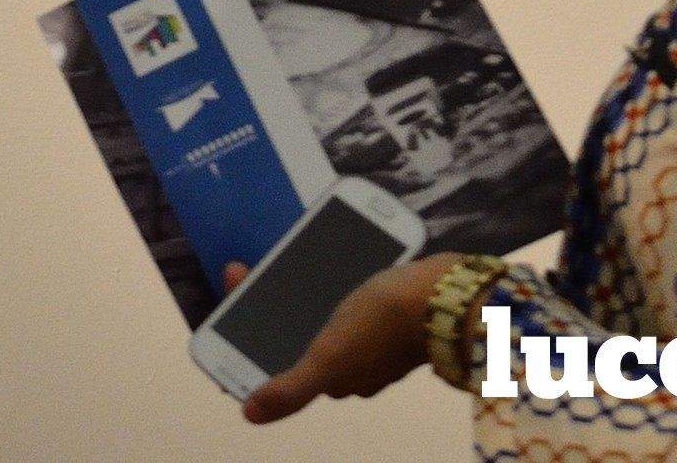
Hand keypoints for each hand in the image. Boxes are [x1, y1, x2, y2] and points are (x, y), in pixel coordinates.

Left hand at [218, 253, 452, 425]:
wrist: (447, 294)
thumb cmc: (382, 324)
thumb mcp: (330, 357)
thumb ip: (293, 389)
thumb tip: (249, 414)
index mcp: (335, 379)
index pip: (278, 370)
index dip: (245, 343)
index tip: (228, 306)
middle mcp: (353, 366)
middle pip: (292, 339)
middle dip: (262, 308)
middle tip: (241, 269)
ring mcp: (371, 339)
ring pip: (316, 319)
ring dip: (290, 294)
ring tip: (268, 261)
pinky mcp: (387, 312)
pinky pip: (342, 301)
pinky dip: (323, 286)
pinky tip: (310, 262)